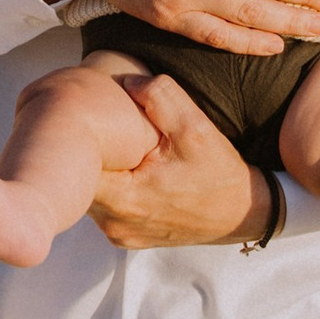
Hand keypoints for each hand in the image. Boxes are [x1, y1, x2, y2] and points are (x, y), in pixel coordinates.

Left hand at [86, 73, 265, 248]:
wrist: (242, 214)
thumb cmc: (219, 173)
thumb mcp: (195, 127)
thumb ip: (159, 97)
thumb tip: (125, 82)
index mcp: (125, 197)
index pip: (77, 166)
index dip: (80, 139)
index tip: (90, 121)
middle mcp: (115, 222)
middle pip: (79, 181)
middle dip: (90, 153)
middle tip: (102, 129)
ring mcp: (119, 233)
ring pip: (91, 193)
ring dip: (101, 171)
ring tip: (119, 150)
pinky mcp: (126, 237)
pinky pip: (105, 207)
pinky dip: (113, 187)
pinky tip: (131, 172)